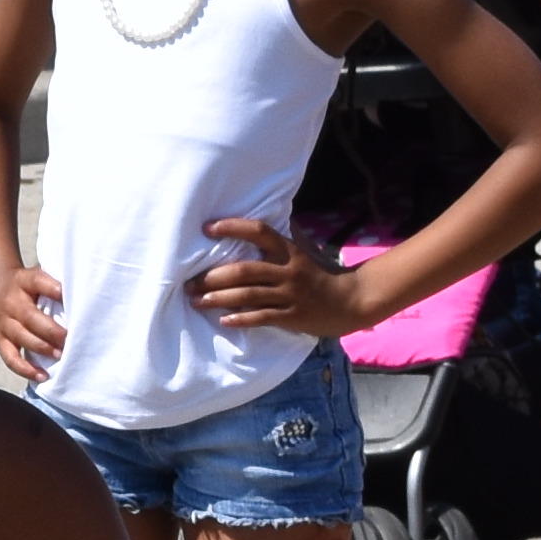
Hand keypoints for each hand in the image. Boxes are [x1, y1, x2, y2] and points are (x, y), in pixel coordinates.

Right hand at [0, 261, 69, 380]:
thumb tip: (86, 294)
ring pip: (22, 337)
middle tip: (69, 339)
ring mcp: (3, 322)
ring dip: (42, 348)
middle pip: (30, 317)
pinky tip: (42, 376)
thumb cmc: (25, 285)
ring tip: (61, 355)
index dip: (53, 289)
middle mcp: (12, 302)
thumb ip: (53, 283)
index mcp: (24, 281)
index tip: (70, 296)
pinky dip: (26, 369)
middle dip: (51, 330)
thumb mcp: (35, 275)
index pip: (38, 281)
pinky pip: (10, 358)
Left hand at [190, 213, 361, 337]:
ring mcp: (290, 294)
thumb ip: (280, 240)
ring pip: (248, 295)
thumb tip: (257, 219)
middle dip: (213, 276)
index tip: (207, 228)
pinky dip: (241, 319)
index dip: (233, 227)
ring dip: (218, 298)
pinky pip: (262, 317)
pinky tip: (223, 320)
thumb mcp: (303, 251)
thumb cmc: (320, 274)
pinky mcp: (292, 316)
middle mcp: (288, 270)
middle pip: (244, 270)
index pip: (259, 232)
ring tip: (196, 300)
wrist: (351, 301)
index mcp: (289, 251)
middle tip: (189, 281)